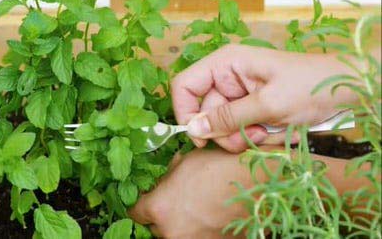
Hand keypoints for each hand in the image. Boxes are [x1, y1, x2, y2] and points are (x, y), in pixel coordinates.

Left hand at [128, 149, 249, 238]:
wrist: (260, 182)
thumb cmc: (221, 168)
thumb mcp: (185, 163)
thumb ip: (168, 177)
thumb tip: (165, 181)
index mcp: (159, 208)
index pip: (135, 213)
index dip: (141, 204)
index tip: (146, 201)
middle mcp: (172, 232)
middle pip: (156, 228)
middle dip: (163, 216)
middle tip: (177, 202)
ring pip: (176, 236)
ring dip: (182, 225)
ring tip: (197, 209)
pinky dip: (201, 231)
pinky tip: (211, 217)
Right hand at [172, 44, 357, 151]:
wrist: (343, 90)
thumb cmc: (310, 86)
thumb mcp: (268, 104)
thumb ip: (228, 117)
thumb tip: (193, 128)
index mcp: (225, 63)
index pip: (184, 86)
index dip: (185, 112)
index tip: (200, 137)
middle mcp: (225, 77)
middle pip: (203, 112)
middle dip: (225, 130)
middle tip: (251, 135)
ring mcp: (236, 93)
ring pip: (220, 125)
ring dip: (240, 136)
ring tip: (266, 132)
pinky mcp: (247, 107)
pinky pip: (236, 129)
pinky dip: (251, 136)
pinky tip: (271, 132)